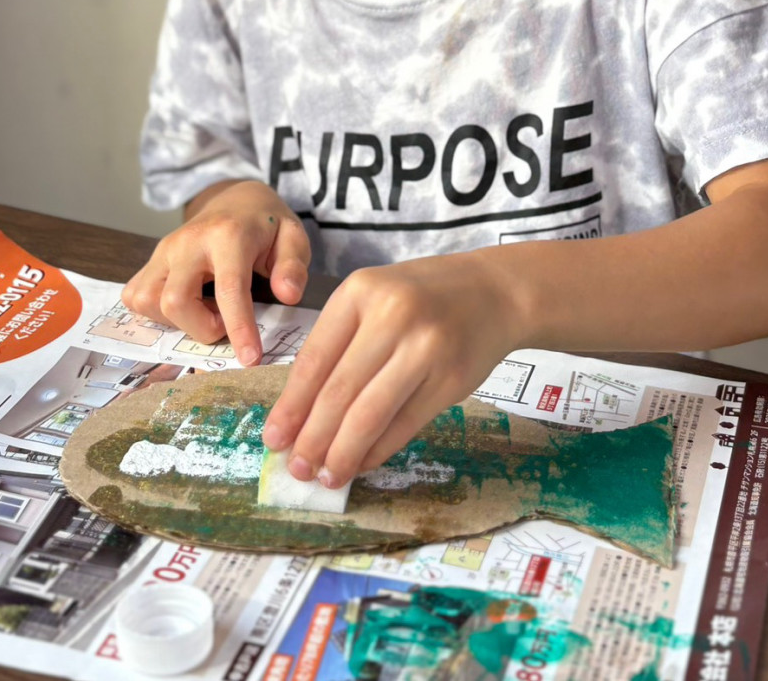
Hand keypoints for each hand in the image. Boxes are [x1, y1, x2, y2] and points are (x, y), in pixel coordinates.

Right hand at [122, 181, 310, 365]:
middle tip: (225, 321)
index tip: (251, 359)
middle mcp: (188, 242)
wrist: (233, 200)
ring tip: (207, 309)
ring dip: (178, 321)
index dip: (239, 328)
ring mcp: (163, 250)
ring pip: (149, 302)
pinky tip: (187, 305)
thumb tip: (288, 295)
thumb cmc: (265, 225)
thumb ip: (293, 266)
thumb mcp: (293, 237)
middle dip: (201, 328)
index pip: (229, 288)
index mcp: (228, 235)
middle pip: (176, 300)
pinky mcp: (150, 260)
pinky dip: (157, 313)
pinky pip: (136, 297)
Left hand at [262, 250, 526, 487]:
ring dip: (343, 452)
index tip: (273, 439)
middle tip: (296, 468)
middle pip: (339, 391)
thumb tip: (300, 414)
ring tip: (326, 476)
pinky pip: (404, 424)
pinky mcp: (451, 378)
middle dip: (312, 438)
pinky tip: (361, 462)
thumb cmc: (422, 297)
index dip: (291, 405)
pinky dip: (378, 449)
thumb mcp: (374, 299)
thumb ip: (340, 344)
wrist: (494, 291)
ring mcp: (425, 347)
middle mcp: (392, 315)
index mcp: (360, 291)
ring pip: (370, 414)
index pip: (315, 359)